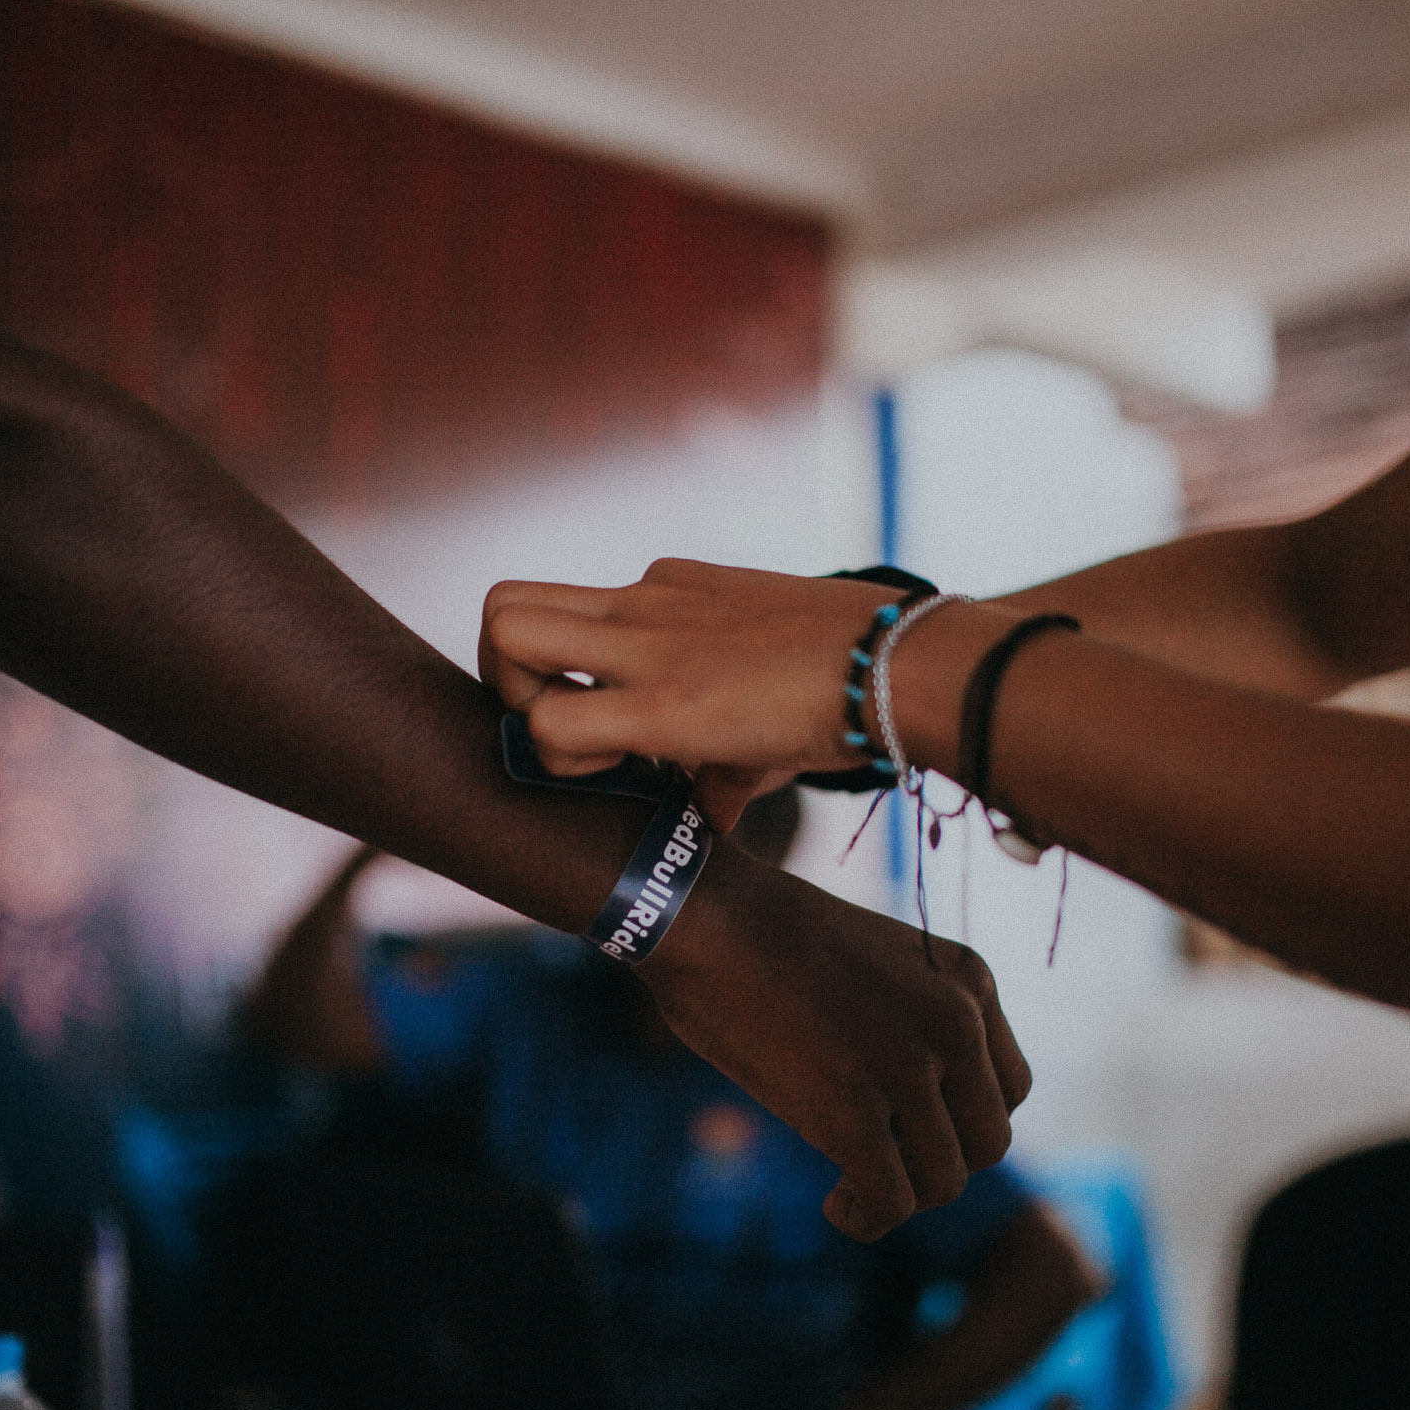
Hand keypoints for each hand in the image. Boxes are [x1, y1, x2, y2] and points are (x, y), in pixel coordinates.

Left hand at [482, 560, 1012, 829]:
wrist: (906, 666)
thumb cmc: (855, 684)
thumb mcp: (771, 702)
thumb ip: (721, 759)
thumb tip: (710, 818)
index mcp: (667, 591)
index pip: (566, 607)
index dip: (555, 672)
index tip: (594, 721)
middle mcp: (642, 602)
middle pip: (505, 603)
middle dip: (503, 674)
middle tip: (556, 730)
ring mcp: (645, 642)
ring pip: (505, 635)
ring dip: (517, 706)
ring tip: (580, 756)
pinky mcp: (661, 702)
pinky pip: (551, 724)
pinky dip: (561, 764)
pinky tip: (620, 784)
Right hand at [640, 847, 1028, 1240]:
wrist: (702, 913)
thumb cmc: (764, 929)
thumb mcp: (880, 958)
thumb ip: (914, 1017)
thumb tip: (908, 1099)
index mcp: (968, 980)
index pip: (1011, 1088)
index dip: (963, 1120)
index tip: (912, 1124)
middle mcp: (955, 1023)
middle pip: (989, 1141)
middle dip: (938, 1162)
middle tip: (883, 1159)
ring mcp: (906, 1069)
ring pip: (945, 1181)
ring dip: (901, 1196)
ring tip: (850, 1187)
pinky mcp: (852, 1114)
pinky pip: (891, 1202)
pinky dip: (866, 1219)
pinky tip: (837, 1205)